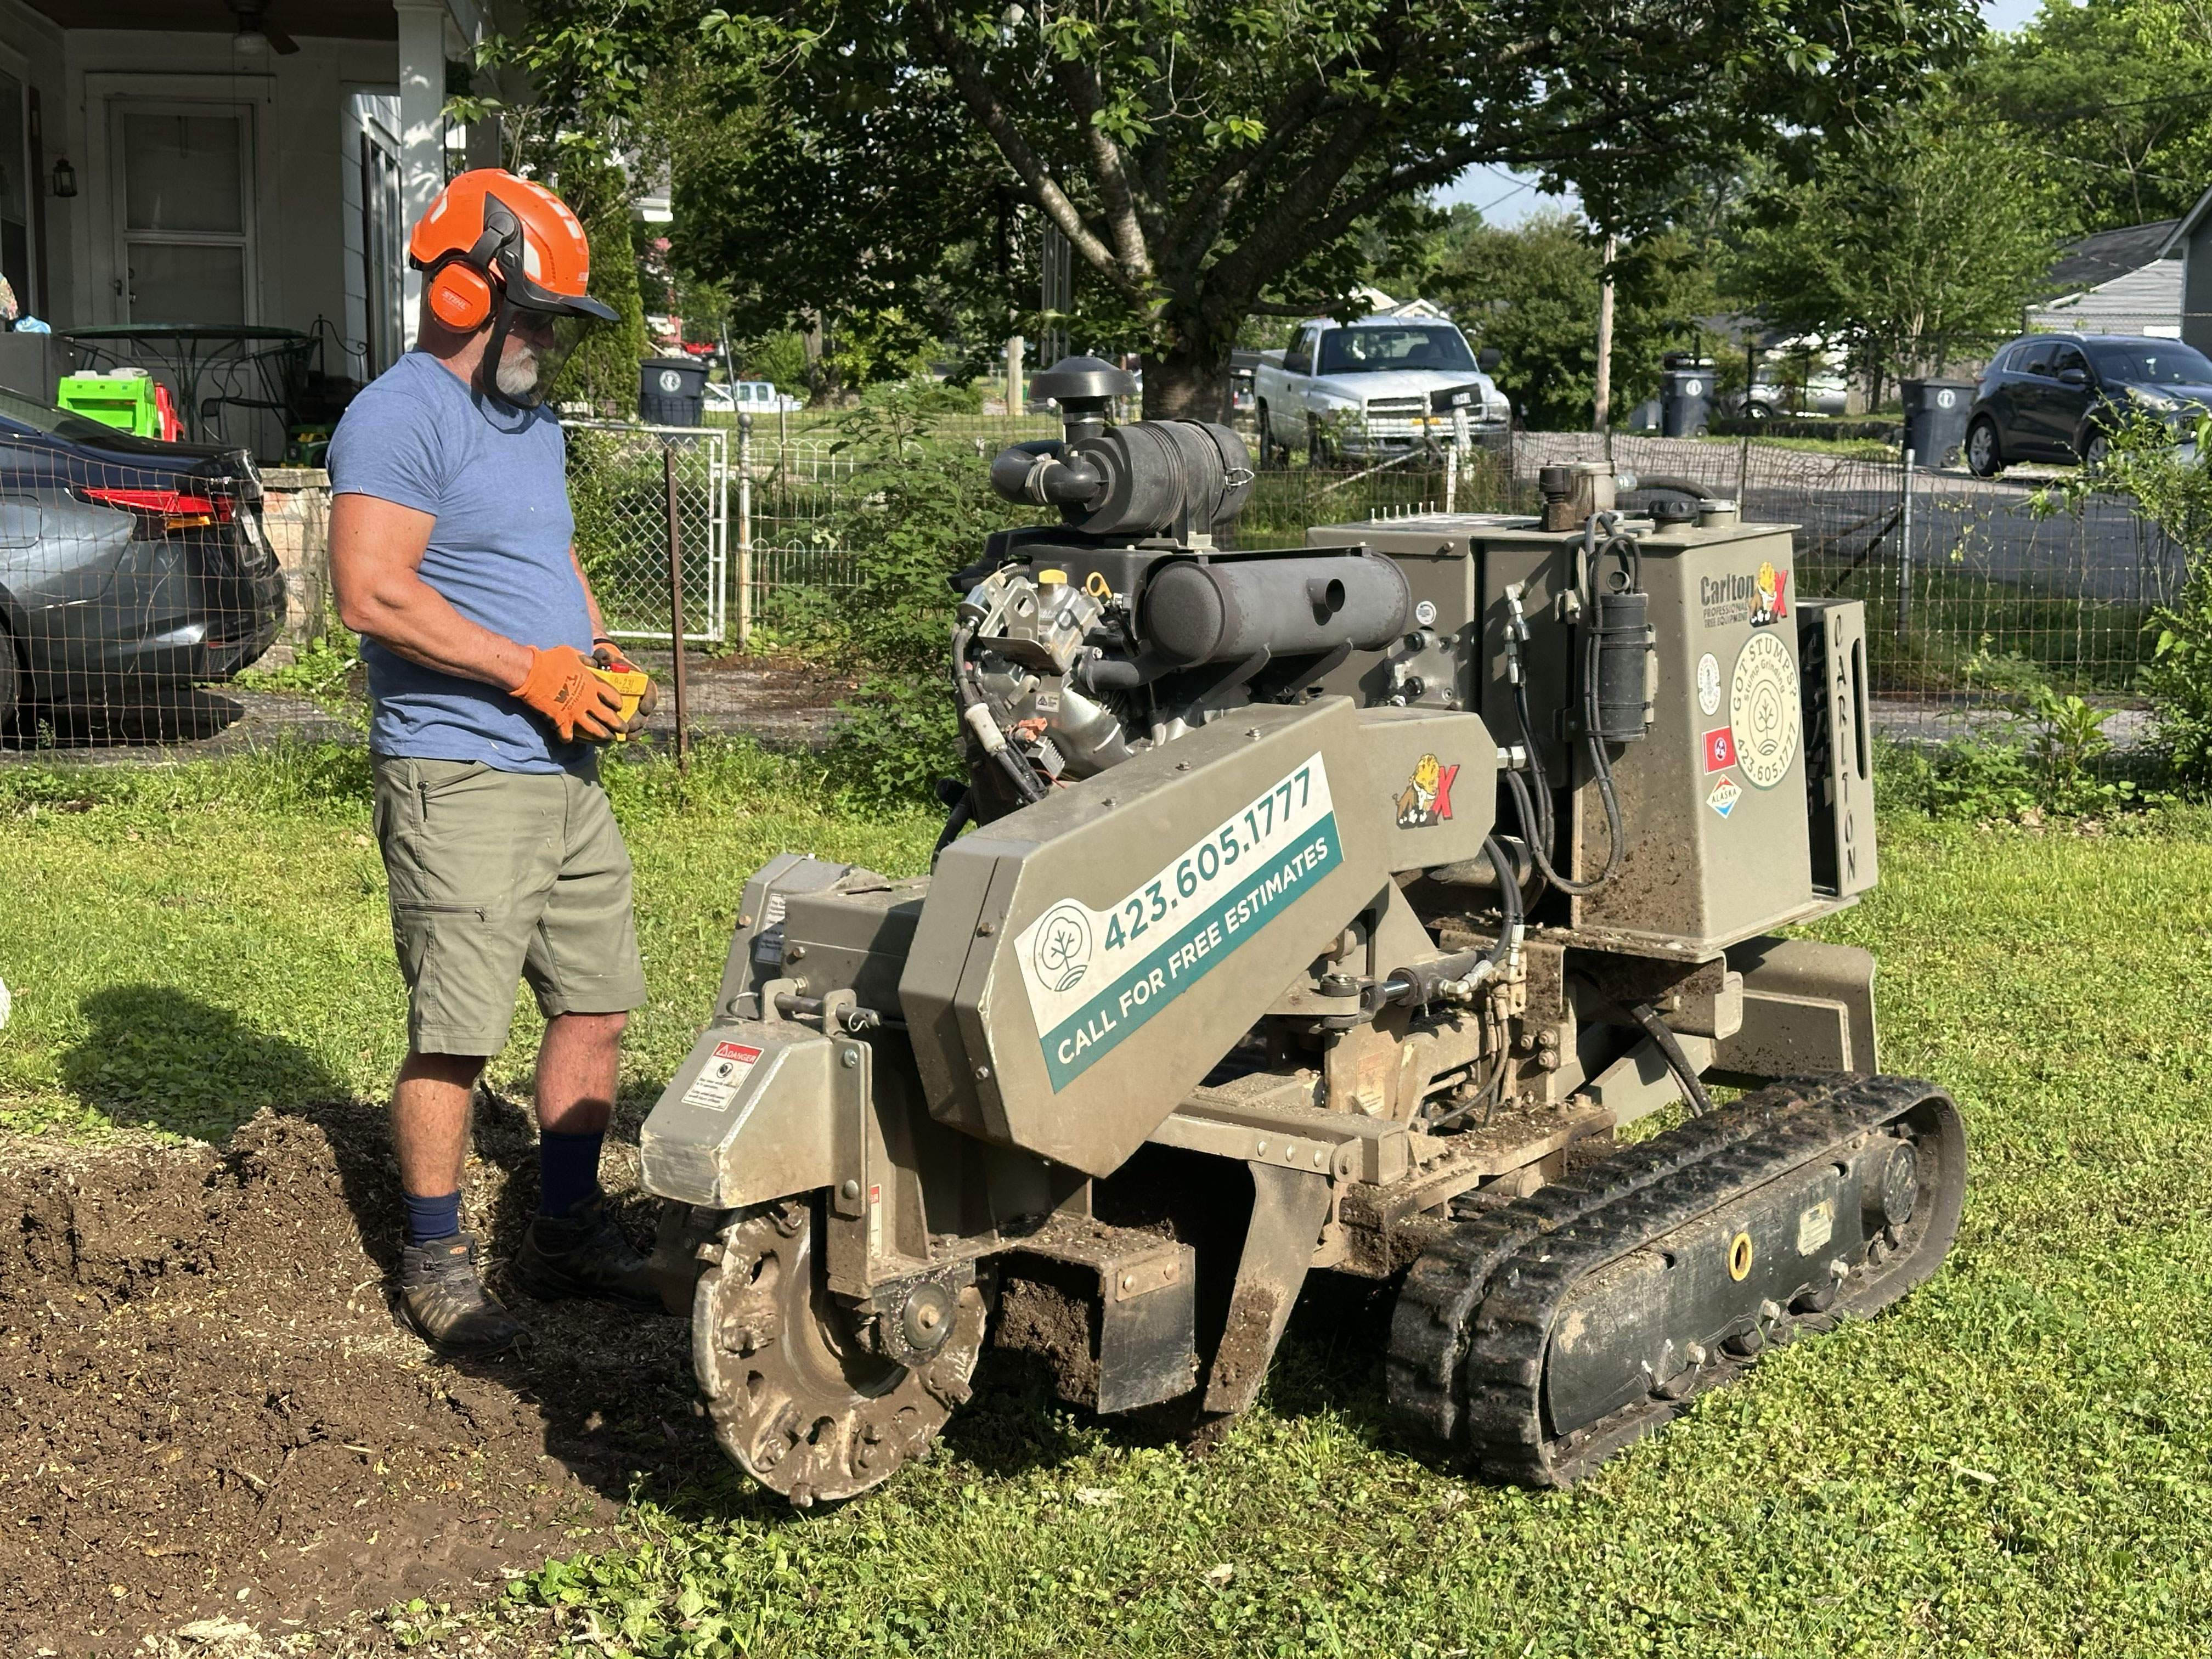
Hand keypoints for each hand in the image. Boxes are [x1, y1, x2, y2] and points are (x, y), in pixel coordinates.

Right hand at [509, 644, 626, 740]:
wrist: (532, 672)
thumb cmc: (551, 660)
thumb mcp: (572, 654)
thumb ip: (585, 660)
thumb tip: (593, 662)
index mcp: (592, 684)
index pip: (612, 696)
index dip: (618, 703)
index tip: (619, 707)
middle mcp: (587, 700)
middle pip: (608, 717)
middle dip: (618, 725)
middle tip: (623, 730)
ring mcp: (575, 712)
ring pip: (595, 730)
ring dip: (603, 737)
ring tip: (608, 741)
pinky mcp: (561, 721)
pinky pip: (568, 735)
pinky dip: (568, 738)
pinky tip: (568, 739)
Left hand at [592, 641, 659, 734]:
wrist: (602, 671)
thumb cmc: (606, 664)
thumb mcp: (606, 658)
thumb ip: (604, 656)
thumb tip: (601, 656)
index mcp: (640, 681)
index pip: (651, 691)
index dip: (649, 701)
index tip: (643, 709)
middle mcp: (640, 695)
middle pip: (645, 710)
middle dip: (640, 720)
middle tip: (630, 727)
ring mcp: (634, 707)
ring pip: (640, 721)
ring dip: (635, 730)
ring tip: (627, 736)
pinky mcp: (627, 716)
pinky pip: (632, 727)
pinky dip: (629, 734)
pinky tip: (623, 740)